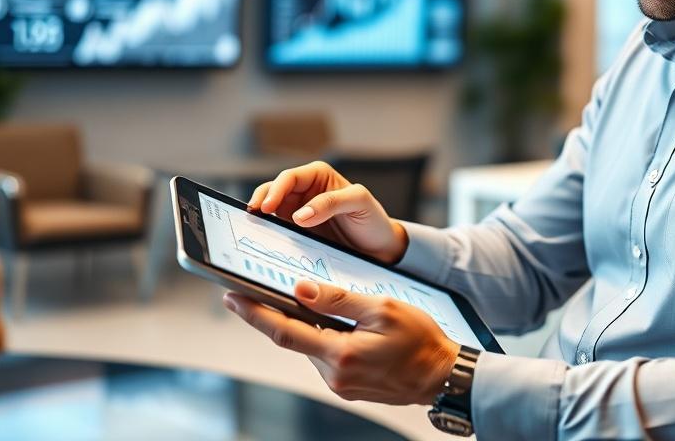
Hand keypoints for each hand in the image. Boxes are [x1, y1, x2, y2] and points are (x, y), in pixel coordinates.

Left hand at [223, 280, 459, 404]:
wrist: (443, 377)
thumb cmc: (420, 340)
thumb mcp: (382, 309)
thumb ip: (338, 299)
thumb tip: (300, 289)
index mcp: (341, 355)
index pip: (285, 332)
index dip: (255, 314)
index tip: (231, 297)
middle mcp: (334, 376)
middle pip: (294, 339)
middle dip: (276, 314)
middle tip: (256, 288)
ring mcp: (340, 384)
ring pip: (310, 346)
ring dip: (304, 325)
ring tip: (302, 299)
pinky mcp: (348, 386)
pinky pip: (325, 355)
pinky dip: (321, 336)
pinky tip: (329, 321)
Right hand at [248, 160, 407, 264]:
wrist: (379, 249)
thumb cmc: (372, 220)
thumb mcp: (359, 203)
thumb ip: (331, 203)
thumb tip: (300, 215)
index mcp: (318, 175)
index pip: (289, 178)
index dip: (275, 190)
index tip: (266, 207)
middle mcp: (305, 191)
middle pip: (273, 191)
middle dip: (260, 201)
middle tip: (253, 218)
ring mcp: (298, 212)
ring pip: (271, 211)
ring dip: (261, 219)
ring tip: (253, 230)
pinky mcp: (296, 232)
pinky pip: (277, 230)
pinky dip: (269, 234)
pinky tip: (263, 241)